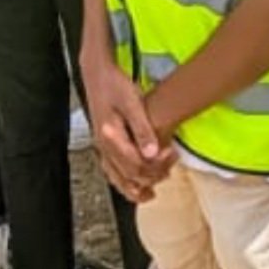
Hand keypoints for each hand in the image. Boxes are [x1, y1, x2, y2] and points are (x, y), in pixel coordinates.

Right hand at [80, 48, 169, 200]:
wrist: (96, 74)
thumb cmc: (114, 85)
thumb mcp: (132, 103)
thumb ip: (142, 129)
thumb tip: (153, 153)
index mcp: (110, 136)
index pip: (133, 164)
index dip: (154, 166)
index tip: (171, 158)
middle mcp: (103, 145)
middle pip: (125, 174)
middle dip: (148, 178)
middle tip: (169, 173)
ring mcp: (101, 146)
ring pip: (115, 176)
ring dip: (133, 187)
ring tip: (150, 194)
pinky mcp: (103, 143)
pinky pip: (111, 169)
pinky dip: (122, 181)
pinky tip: (133, 184)